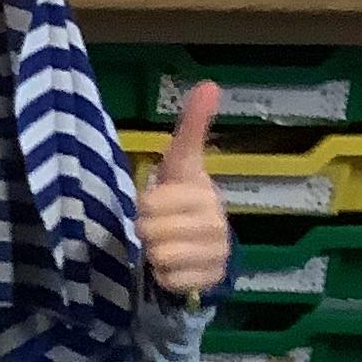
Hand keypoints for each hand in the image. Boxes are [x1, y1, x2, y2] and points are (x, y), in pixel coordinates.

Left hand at [136, 81, 231, 300]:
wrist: (201, 257)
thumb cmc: (179, 209)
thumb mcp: (175, 173)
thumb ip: (189, 132)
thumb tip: (210, 83)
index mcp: (199, 183)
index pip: (188, 154)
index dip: (189, 132)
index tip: (199, 104)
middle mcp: (214, 214)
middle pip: (150, 217)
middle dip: (144, 226)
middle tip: (153, 228)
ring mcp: (217, 247)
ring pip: (160, 250)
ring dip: (152, 253)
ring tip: (163, 248)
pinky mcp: (213, 278)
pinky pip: (170, 277)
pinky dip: (164, 277)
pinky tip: (173, 270)